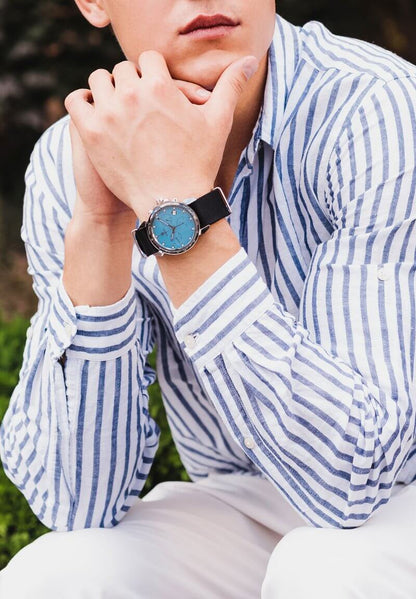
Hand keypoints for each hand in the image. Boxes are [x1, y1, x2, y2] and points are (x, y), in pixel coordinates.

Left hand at [65, 52, 257, 220]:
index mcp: (160, 86)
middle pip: (123, 70)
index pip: (148, 59)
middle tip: (139, 102)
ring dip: (108, 90)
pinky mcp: (90, 134)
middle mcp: (131, 94)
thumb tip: (251, 61)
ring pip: (99, 81)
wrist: (173, 204)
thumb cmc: (199, 163)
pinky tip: (96, 113)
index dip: (153, 73)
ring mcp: (108, 114)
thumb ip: (231, 85)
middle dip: (132, 83)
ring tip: (119, 108)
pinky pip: (76, 101)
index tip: (155, 88)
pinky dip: (83, 102)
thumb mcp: (219, 121)